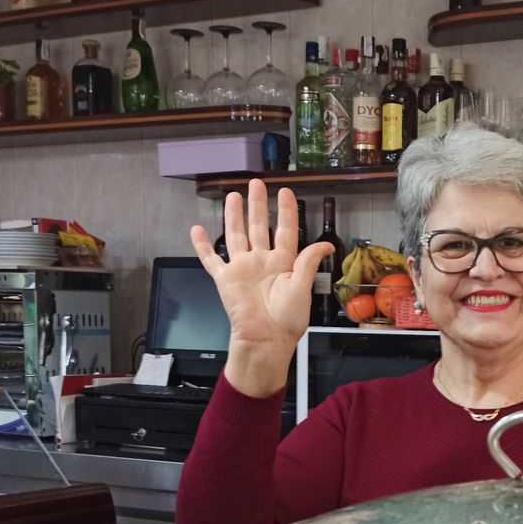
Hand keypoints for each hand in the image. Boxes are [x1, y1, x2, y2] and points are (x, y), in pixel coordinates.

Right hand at [190, 180, 329, 395]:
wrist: (266, 339)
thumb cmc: (287, 319)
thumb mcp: (302, 287)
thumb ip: (308, 262)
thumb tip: (326, 244)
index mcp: (283, 262)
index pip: (285, 230)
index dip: (286, 211)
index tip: (285, 192)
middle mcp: (262, 261)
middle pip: (258, 226)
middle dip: (257, 205)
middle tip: (256, 184)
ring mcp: (242, 268)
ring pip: (236, 235)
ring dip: (234, 216)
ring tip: (234, 196)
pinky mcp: (226, 279)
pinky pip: (211, 259)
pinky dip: (202, 246)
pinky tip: (196, 230)